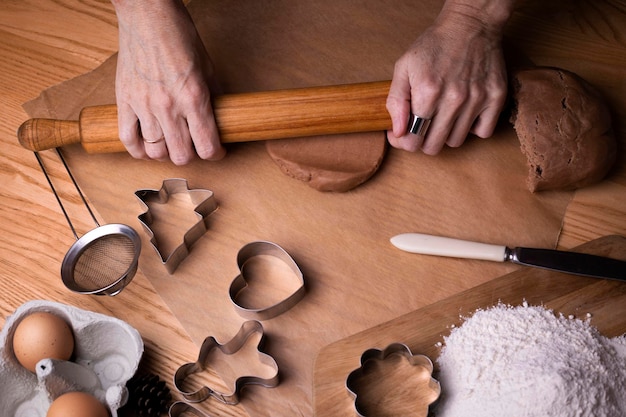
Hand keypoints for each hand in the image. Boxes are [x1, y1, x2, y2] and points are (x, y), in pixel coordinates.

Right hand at [112, 0, 224, 164]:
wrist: (147, 15)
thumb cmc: (179, 35)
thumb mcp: (208, 67)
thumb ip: (213, 96)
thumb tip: (220, 118)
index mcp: (194, 98)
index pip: (207, 146)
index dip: (216, 154)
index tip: (217, 151)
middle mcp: (169, 106)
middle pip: (181, 156)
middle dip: (192, 156)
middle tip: (194, 146)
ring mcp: (144, 105)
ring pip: (156, 152)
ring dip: (167, 153)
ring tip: (172, 144)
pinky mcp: (124, 101)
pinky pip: (127, 140)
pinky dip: (139, 151)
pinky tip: (148, 148)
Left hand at [386, 1, 512, 154]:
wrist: (470, 24)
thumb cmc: (434, 45)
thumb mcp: (404, 67)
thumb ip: (395, 102)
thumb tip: (397, 132)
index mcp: (427, 92)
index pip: (412, 140)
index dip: (404, 141)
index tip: (403, 133)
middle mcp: (453, 99)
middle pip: (433, 146)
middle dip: (423, 140)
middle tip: (423, 126)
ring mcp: (477, 99)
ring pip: (456, 142)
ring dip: (446, 134)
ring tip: (444, 116)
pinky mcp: (496, 97)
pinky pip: (483, 132)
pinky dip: (472, 128)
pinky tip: (465, 114)